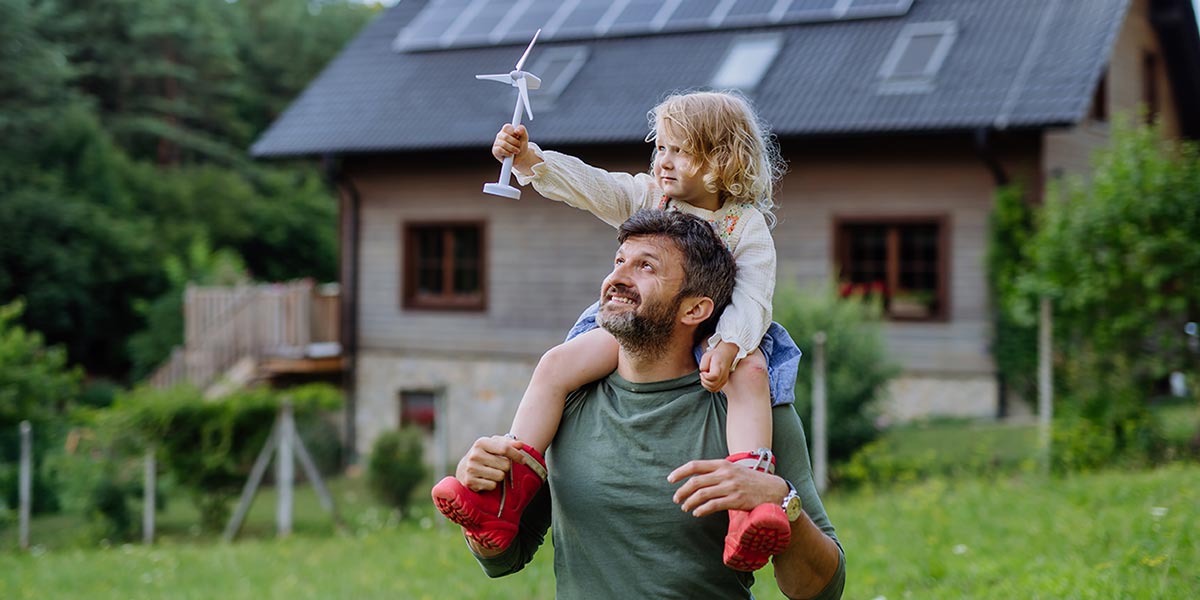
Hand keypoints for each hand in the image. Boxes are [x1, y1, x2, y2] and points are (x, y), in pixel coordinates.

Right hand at [455, 435, 525, 491]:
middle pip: (505, 465)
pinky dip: (492, 484)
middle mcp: (474, 455)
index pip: (505, 449)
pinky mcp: (470, 482)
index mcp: (481, 443)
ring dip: (499, 476)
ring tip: (492, 472)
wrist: (463, 469)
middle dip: (506, 466)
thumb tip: (520, 444)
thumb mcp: (493, 445)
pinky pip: (492, 486)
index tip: (523, 460)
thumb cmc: (484, 454)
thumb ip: (508, 443)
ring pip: (500, 476)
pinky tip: (486, 479)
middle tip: (499, 465)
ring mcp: (471, 469)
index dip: (517, 455)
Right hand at [492, 124, 540, 174]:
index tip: (518, 137)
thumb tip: (516, 130)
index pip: (507, 127)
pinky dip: (507, 153)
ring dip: (512, 149)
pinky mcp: (495, 150)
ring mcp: (496, 142)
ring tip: (516, 151)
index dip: (514, 134)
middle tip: (519, 146)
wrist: (521, 157)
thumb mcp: (524, 137)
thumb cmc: (521, 146)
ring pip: (503, 144)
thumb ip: (522, 130)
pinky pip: (500, 150)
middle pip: (506, 137)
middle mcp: (500, 134)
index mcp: (506, 129)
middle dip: (515, 143)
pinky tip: (510, 154)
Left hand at [667, 458, 787, 516]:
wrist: (774, 490)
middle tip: (676, 499)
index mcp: (723, 464)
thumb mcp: (734, 470)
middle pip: (696, 481)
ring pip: (702, 494)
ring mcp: (731, 487)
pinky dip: (702, 510)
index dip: (680, 472)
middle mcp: (725, 474)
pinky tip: (697, 513)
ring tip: (685, 508)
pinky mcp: (736, 500)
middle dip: (682, 491)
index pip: (695, 465)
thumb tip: (697, 479)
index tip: (670, 480)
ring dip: (690, 502)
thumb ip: (718, 472)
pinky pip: (713, 505)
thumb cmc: (752, 481)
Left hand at [699, 341, 739, 391]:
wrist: (726, 355)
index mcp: (719, 366)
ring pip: (713, 389)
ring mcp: (724, 380)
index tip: (702, 372)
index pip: (714, 376)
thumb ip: (703, 364)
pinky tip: (707, 380)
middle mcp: (723, 375)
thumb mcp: (707, 355)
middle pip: (713, 385)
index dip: (705, 376)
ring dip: (705, 384)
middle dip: (704, 381)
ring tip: (704, 377)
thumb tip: (702, 372)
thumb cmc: (715, 355)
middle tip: (702, 374)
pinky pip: (715, 390)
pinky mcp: (724, 383)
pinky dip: (709, 387)